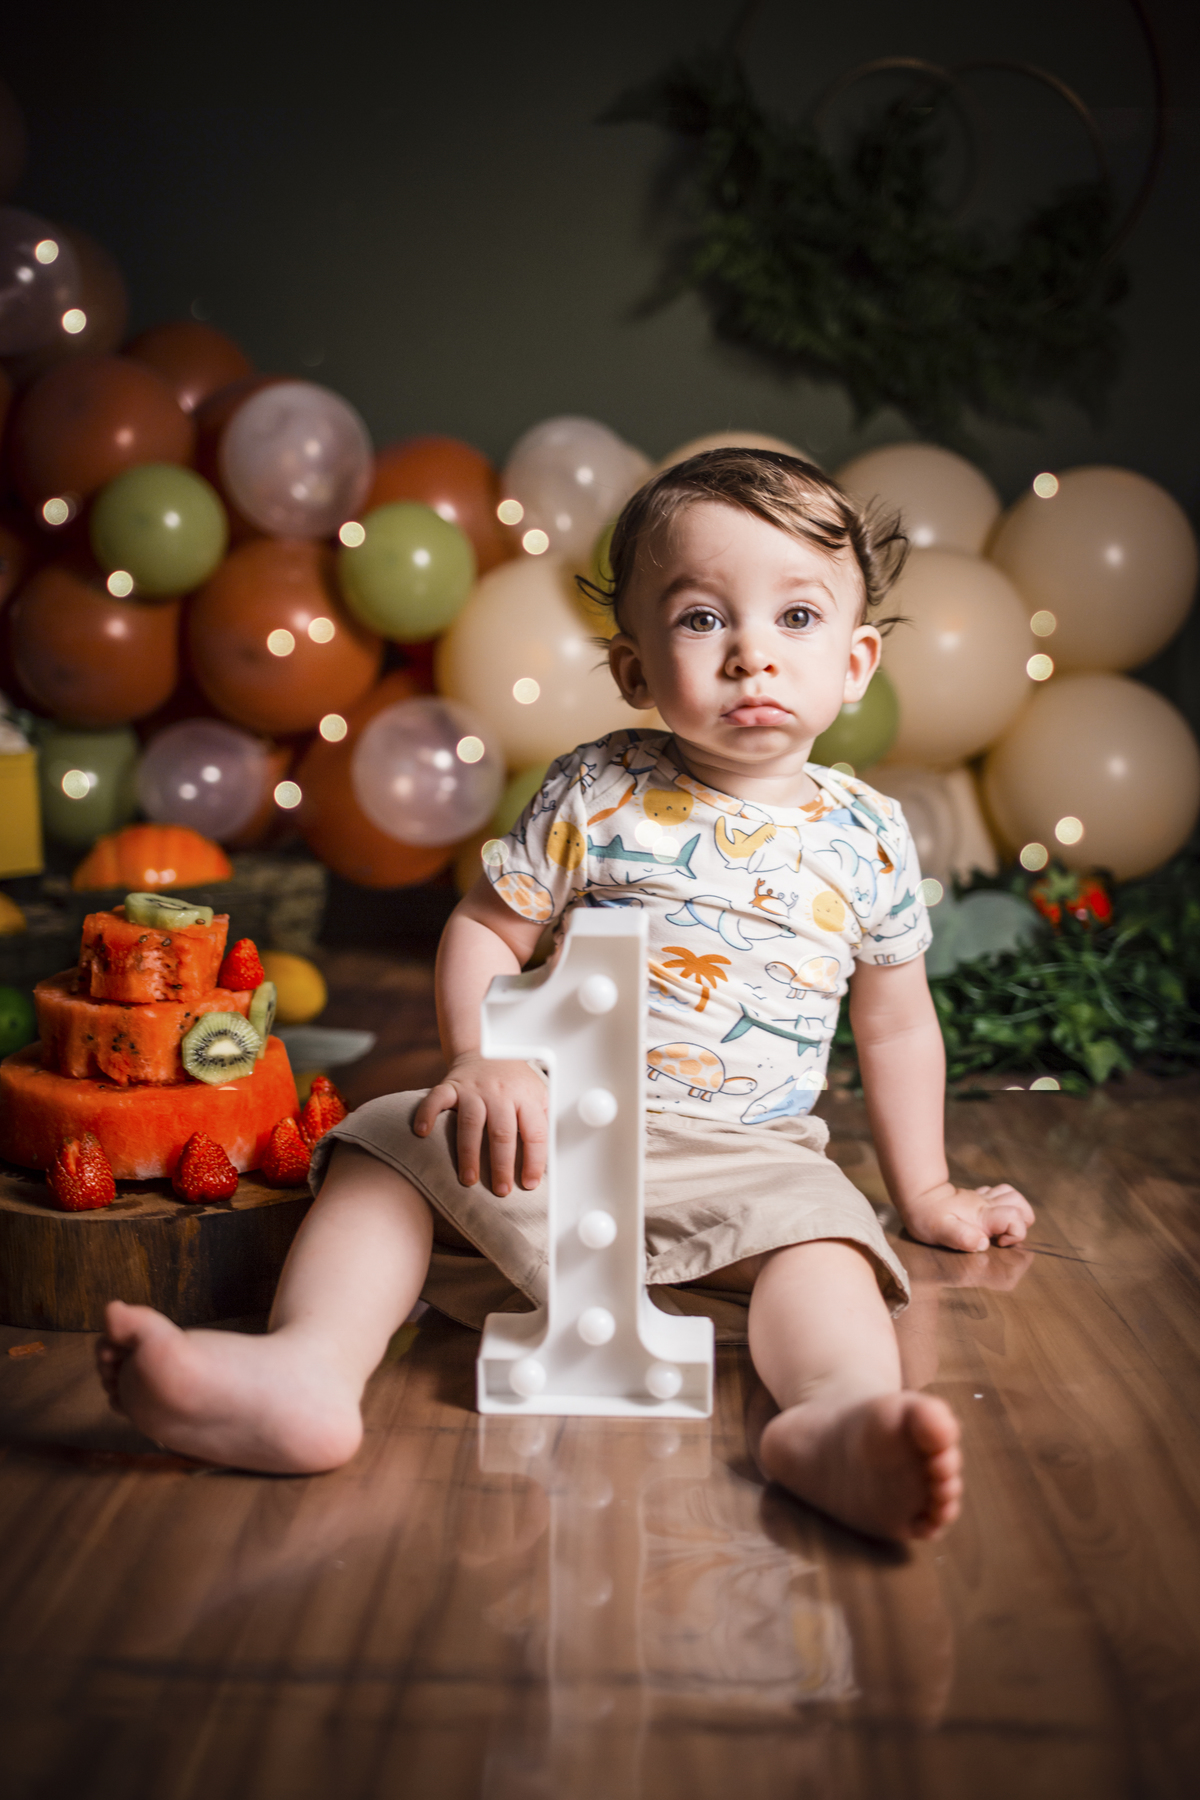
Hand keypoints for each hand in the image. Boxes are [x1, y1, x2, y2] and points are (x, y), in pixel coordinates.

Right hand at [412, 1055, 547, 1197]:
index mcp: (526, 1097)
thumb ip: (543, 1122)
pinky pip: (437, 1099)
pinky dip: (427, 1114)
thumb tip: (551, 1159)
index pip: (534, 1132)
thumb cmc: (513, 1081)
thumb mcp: (538, 1095)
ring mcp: (474, 1089)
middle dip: (501, 1165)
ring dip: (469, 1154)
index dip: (533, 1160)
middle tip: (501, 1190)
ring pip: (471, 1123)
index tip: (530, 1184)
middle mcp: (500, 1092)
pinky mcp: (451, 1085)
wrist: (486, 1049)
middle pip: (502, 1132)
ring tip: (468, 1180)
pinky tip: (422, 1133)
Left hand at [899, 1180, 1034, 1253]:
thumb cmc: (927, 1216)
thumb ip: (962, 1237)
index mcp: (982, 1215)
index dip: (1016, 1233)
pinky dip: (1003, 1203)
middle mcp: (986, 1205)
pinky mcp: (976, 1197)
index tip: (1000, 1243)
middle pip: (1020, 1205)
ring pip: (1013, 1196)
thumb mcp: (940, 1231)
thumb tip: (983, 1243)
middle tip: (1004, 1237)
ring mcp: (982, 1199)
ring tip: (1002, 1227)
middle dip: (1021, 1223)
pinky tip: (991, 1215)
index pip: (1015, 1218)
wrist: (917, 1196)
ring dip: (1016, 1211)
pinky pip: (999, 1193)